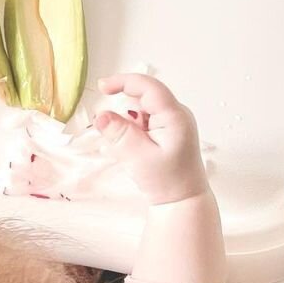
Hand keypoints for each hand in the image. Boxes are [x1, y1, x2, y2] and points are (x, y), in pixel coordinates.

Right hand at [94, 74, 207, 204]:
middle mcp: (177, 113)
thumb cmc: (166, 181)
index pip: (149, 87)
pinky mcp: (168, 130)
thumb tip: (100, 115)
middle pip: (143, 98)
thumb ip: (119, 134)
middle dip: (125, 113)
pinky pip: (144, 121)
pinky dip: (134, 131)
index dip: (124, 82)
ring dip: (129, 125)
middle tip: (119, 139)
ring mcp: (173, 121)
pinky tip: (136, 151)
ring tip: (133, 151)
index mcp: (175, 116)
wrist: (183, 200)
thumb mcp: (137, 158)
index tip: (102, 87)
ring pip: (142, 110)